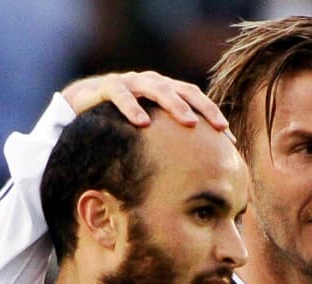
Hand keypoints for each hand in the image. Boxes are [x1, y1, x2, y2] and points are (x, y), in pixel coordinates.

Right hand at [60, 71, 232, 138]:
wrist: (81, 106)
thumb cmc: (120, 123)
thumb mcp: (148, 132)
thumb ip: (168, 142)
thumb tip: (194, 173)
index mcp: (165, 91)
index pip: (196, 100)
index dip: (214, 116)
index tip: (230, 139)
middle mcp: (152, 83)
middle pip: (184, 90)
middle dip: (204, 108)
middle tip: (219, 127)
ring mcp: (130, 82)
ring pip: (157, 88)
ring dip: (175, 104)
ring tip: (189, 120)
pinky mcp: (107, 86)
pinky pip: (121, 94)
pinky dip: (132, 107)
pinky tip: (142, 122)